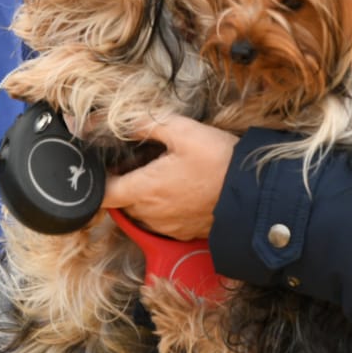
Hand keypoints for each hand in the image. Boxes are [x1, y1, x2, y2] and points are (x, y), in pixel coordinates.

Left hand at [101, 116, 239, 240]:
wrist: (255, 192)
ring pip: (141, 211)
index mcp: (144, 190)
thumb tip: (118, 120)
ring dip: (144, 193)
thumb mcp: (182, 131)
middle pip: (121, 201)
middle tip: (139, 159)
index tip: (103, 166)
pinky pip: (161, 219)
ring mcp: (167, 226)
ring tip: (163, 171)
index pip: (101, 195)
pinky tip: (179, 186)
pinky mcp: (182, 232)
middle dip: (124, 180)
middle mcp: (150, 214)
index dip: (96, 180)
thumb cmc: (219, 161)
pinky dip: (163, 205)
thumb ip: (144, 124)